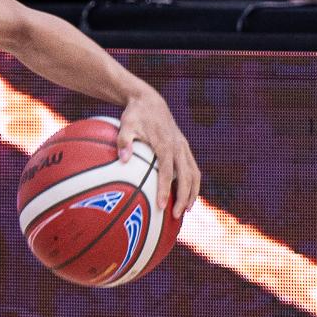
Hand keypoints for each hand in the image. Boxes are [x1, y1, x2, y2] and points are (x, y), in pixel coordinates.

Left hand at [117, 87, 199, 219]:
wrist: (150, 101)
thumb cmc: (135, 115)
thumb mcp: (125, 125)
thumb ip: (123, 142)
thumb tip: (122, 159)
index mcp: (165, 145)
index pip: (167, 173)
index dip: (165, 190)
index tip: (162, 206)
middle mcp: (178, 147)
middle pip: (186, 177)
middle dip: (183, 198)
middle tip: (175, 216)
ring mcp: (183, 147)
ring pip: (194, 174)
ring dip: (193, 193)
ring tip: (186, 211)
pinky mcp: (184, 147)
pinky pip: (193, 168)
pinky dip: (193, 183)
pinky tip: (187, 196)